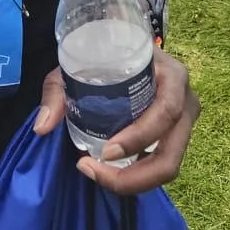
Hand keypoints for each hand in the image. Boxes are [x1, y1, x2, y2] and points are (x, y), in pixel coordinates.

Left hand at [33, 52, 199, 194]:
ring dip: (134, 181)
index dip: (139, 137)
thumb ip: (58, 92)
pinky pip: (160, 165)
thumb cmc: (107, 56)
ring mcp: (184, 123)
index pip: (166, 112)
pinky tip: (109, 171)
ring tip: (96, 173)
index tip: (105, 151)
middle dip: (135, 175)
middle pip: (172, 153)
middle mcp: (186, 101)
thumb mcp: (79, 65)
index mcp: (172, 76)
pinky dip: (136, 176)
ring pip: (169, 167)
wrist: (121, 49)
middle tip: (94, 171)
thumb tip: (42, 127)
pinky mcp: (175, 138)